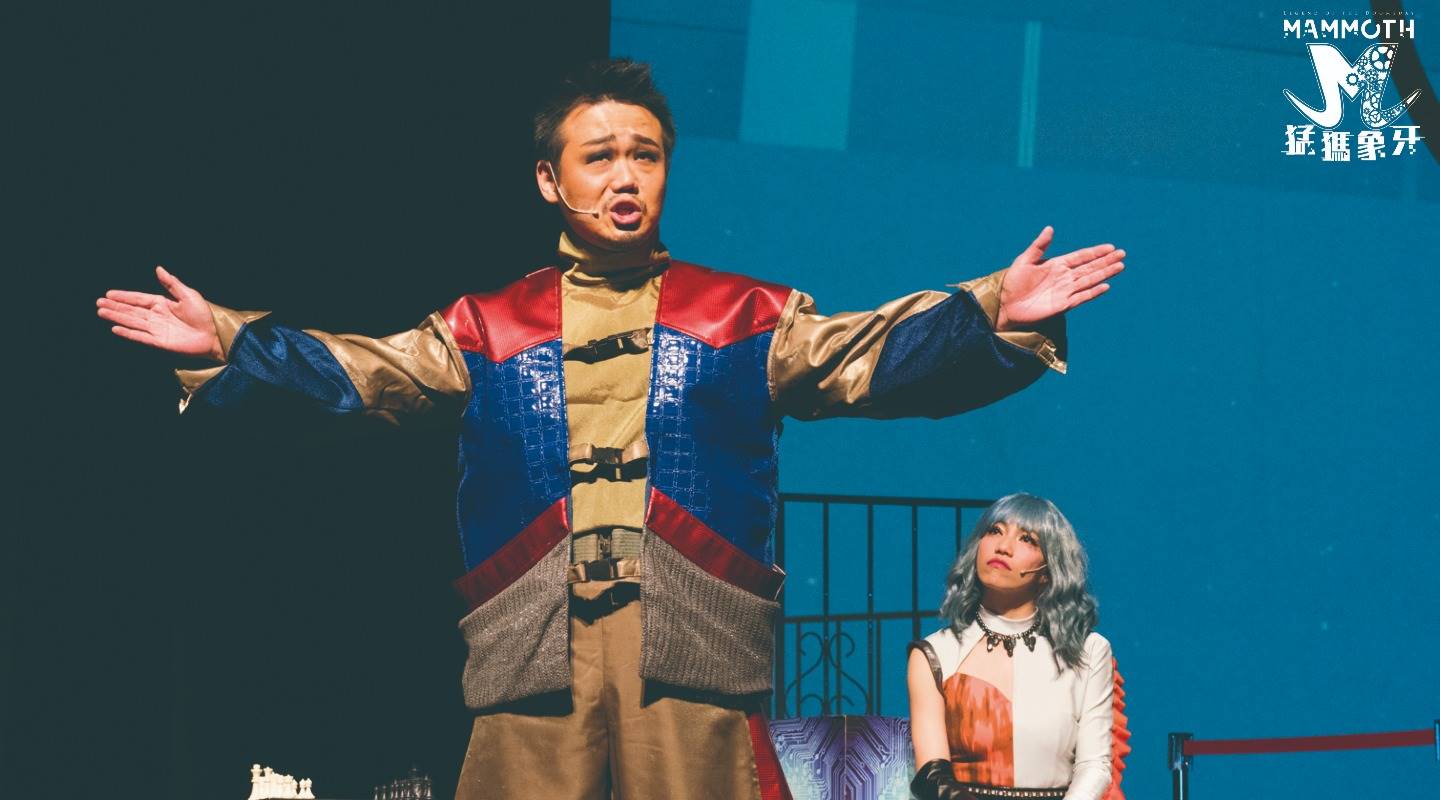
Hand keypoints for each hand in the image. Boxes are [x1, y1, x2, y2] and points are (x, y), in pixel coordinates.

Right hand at [97, 266, 222, 359]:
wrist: (215, 335)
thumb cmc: (205, 314)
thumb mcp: (188, 295)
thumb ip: (171, 284)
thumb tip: (158, 268)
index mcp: (163, 304)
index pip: (139, 299)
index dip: (124, 296)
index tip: (108, 293)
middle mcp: (157, 316)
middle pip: (132, 311)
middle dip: (115, 307)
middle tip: (98, 303)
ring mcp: (157, 329)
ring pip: (132, 322)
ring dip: (117, 317)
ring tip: (101, 312)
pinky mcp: (160, 342)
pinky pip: (141, 336)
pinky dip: (128, 333)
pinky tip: (115, 328)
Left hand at [997, 226, 1124, 330]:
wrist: (1006, 305)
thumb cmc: (1012, 282)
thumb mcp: (1024, 261)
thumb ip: (1039, 246)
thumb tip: (1050, 228)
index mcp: (1056, 265)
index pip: (1081, 257)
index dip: (1095, 252)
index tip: (1111, 247)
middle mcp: (1064, 277)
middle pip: (1089, 267)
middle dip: (1106, 261)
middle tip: (1122, 254)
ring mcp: (1065, 291)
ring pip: (1089, 280)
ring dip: (1104, 274)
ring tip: (1120, 266)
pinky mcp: (1063, 305)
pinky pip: (1082, 297)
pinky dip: (1093, 292)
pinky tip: (1105, 286)